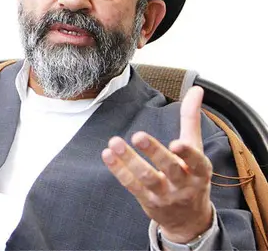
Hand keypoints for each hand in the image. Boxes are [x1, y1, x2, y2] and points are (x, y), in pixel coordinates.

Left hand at [101, 86, 212, 242]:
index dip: (187, 154)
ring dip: (130, 160)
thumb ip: (191, 119)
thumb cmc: (191, 175)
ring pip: (147, 178)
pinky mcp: (147, 201)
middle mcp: (184, 184)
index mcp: (199, 170)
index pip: (196, 162)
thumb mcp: (195, 148)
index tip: (177, 143)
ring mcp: (165, 195)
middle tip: (138, 136)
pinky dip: (119, 170)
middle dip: (154, 152)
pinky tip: (108, 155)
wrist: (188, 220)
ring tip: (115, 142)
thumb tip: (196, 89)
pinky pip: (131, 185)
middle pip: (170, 169)